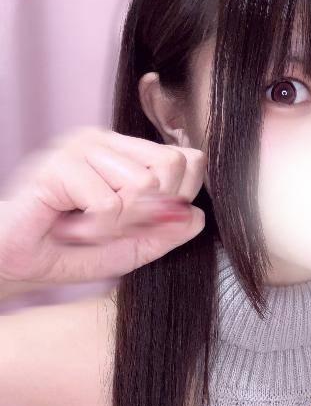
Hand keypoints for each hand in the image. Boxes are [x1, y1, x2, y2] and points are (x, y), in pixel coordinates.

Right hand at [0, 126, 206, 286]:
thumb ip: (166, 233)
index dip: (178, 200)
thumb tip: (198, 216)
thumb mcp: (131, 249)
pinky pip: (108, 205)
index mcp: (126, 152)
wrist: (16, 265)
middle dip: (147, 214)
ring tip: (85, 228)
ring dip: (115, 225)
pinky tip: (68, 228)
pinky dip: (93, 230)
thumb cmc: (70, 252)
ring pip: (141, 187)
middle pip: (170, 168)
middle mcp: (105, 140)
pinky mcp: (59, 165)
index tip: (141, 223)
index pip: (187, 160)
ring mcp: (80, 147)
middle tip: (108, 227)